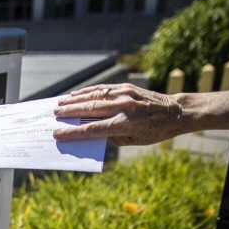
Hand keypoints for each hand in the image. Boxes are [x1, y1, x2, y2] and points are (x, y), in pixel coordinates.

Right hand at [53, 84, 184, 145]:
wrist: (175, 112)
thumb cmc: (153, 131)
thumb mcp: (132, 140)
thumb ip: (111, 135)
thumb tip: (89, 130)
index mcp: (125, 125)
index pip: (92, 130)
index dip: (73, 133)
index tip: (57, 134)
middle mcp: (124, 108)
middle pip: (89, 110)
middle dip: (69, 112)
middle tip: (53, 114)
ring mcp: (125, 95)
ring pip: (94, 97)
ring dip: (74, 100)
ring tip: (60, 103)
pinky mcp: (127, 87)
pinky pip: (102, 89)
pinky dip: (87, 91)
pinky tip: (76, 94)